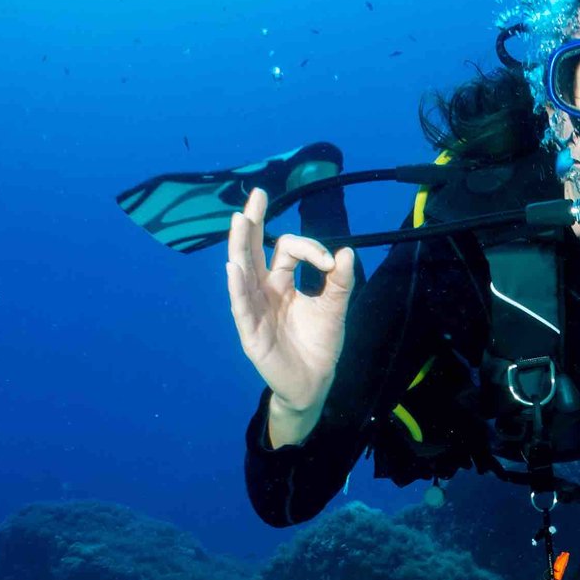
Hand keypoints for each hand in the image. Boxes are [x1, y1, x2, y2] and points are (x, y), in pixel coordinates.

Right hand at [225, 186, 351, 443]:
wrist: (314, 383)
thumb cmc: (319, 344)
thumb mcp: (334, 308)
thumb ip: (339, 282)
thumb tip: (346, 251)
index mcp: (281, 282)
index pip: (284, 251)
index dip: (306, 248)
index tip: (329, 261)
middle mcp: (263, 291)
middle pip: (253, 252)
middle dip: (253, 224)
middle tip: (256, 196)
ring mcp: (254, 310)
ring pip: (243, 274)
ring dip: (240, 247)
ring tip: (238, 221)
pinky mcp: (251, 332)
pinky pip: (242, 307)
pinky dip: (237, 286)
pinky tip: (232, 266)